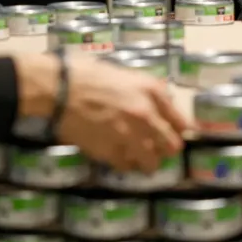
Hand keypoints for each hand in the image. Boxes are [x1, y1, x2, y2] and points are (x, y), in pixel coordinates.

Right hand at [14, 53, 190, 171]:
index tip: (175, 136)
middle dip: (164, 149)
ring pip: (152, 162)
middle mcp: (147, 115)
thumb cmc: (88, 75)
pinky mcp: (111, 152)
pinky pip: (126, 166)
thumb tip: (161, 107)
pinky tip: (117, 156)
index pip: (181, 122)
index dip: (178, 132)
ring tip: (136, 157)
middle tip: (155, 148)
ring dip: (146, 161)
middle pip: (172, 146)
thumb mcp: (126, 75)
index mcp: (152, 92)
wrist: (59, 89)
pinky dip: (124, 164)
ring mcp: (130, 136)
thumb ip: (147, 92)